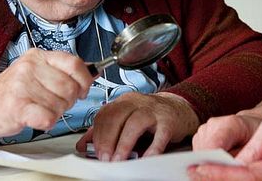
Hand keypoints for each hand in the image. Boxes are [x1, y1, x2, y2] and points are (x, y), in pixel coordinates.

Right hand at [0, 48, 93, 145]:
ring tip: (40, 109)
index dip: (84, 79)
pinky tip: (37, 118)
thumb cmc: (12, 92)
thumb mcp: (36, 72)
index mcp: (37, 56)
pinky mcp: (17, 106)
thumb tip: (93, 72)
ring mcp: (22, 86)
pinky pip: (48, 118)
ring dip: (55, 113)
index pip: (73, 63)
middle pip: (69, 87)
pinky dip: (47, 122)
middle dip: (68, 100)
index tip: (83, 89)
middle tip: (54, 103)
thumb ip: (62, 71)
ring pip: (60, 105)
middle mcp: (29, 67)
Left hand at [76, 92, 199, 160]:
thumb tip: (83, 145)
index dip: (97, 134)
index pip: (105, 115)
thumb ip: (106, 130)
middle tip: (104, 158)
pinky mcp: (169, 121)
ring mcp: (154, 111)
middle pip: (117, 116)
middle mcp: (137, 103)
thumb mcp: (126, 119)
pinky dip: (152, 148)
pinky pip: (160, 135)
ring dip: (124, 143)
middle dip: (107, 139)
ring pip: (135, 123)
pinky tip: (145, 158)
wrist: (178, 109)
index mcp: (124, 102)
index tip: (93, 151)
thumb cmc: (150, 116)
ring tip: (119, 160)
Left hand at [189, 102, 261, 180]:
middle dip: (214, 180)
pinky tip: (211, 172)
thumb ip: (256, 144)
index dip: (220, 174)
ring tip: (195, 172)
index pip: (247, 176)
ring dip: (219, 180)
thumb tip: (234, 162)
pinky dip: (227, 177)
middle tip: (190, 172)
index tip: (199, 169)